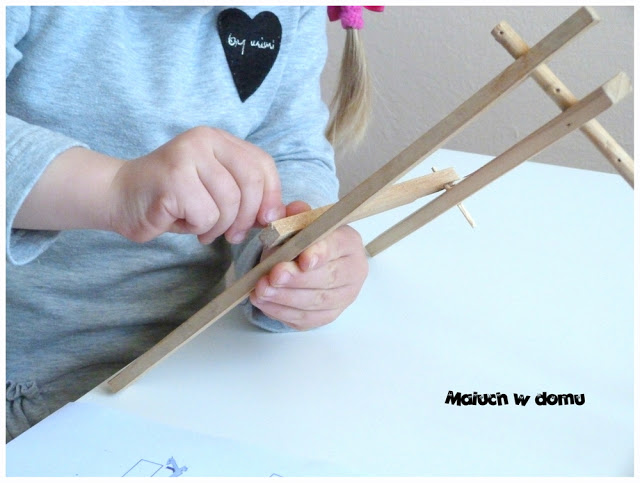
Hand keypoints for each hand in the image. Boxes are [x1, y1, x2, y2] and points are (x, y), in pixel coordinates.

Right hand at [108, 126, 284, 243]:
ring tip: (202, 228)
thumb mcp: (215, 188)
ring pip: (229, 203)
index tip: (266, 220)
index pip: (263, 164)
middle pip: (250, 183)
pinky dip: (198, 228)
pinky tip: (181, 221)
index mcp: (218, 139)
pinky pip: (205, 215)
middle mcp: (203, 141)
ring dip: (218, 226)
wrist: (119, 197)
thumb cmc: (173, 198)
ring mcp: (186, 157)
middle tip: (233, 235)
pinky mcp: (172, 180)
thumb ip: (244, 192)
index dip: (271, 196)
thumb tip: (276, 214)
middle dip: (247, 217)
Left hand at [250, 201, 368, 329]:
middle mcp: (353, 272)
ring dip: (285, 297)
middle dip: (298, 279)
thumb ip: (291, 215)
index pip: (338, 247)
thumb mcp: (299, 221)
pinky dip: (282, 312)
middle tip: (274, 275)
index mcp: (349, 242)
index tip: (303, 260)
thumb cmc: (305, 240)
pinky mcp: (327, 316)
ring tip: (261, 289)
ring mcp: (342, 297)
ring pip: (316, 302)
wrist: (308, 260)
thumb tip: (278, 213)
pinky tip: (264, 302)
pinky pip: (306, 319)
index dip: (321, 254)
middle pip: (329, 278)